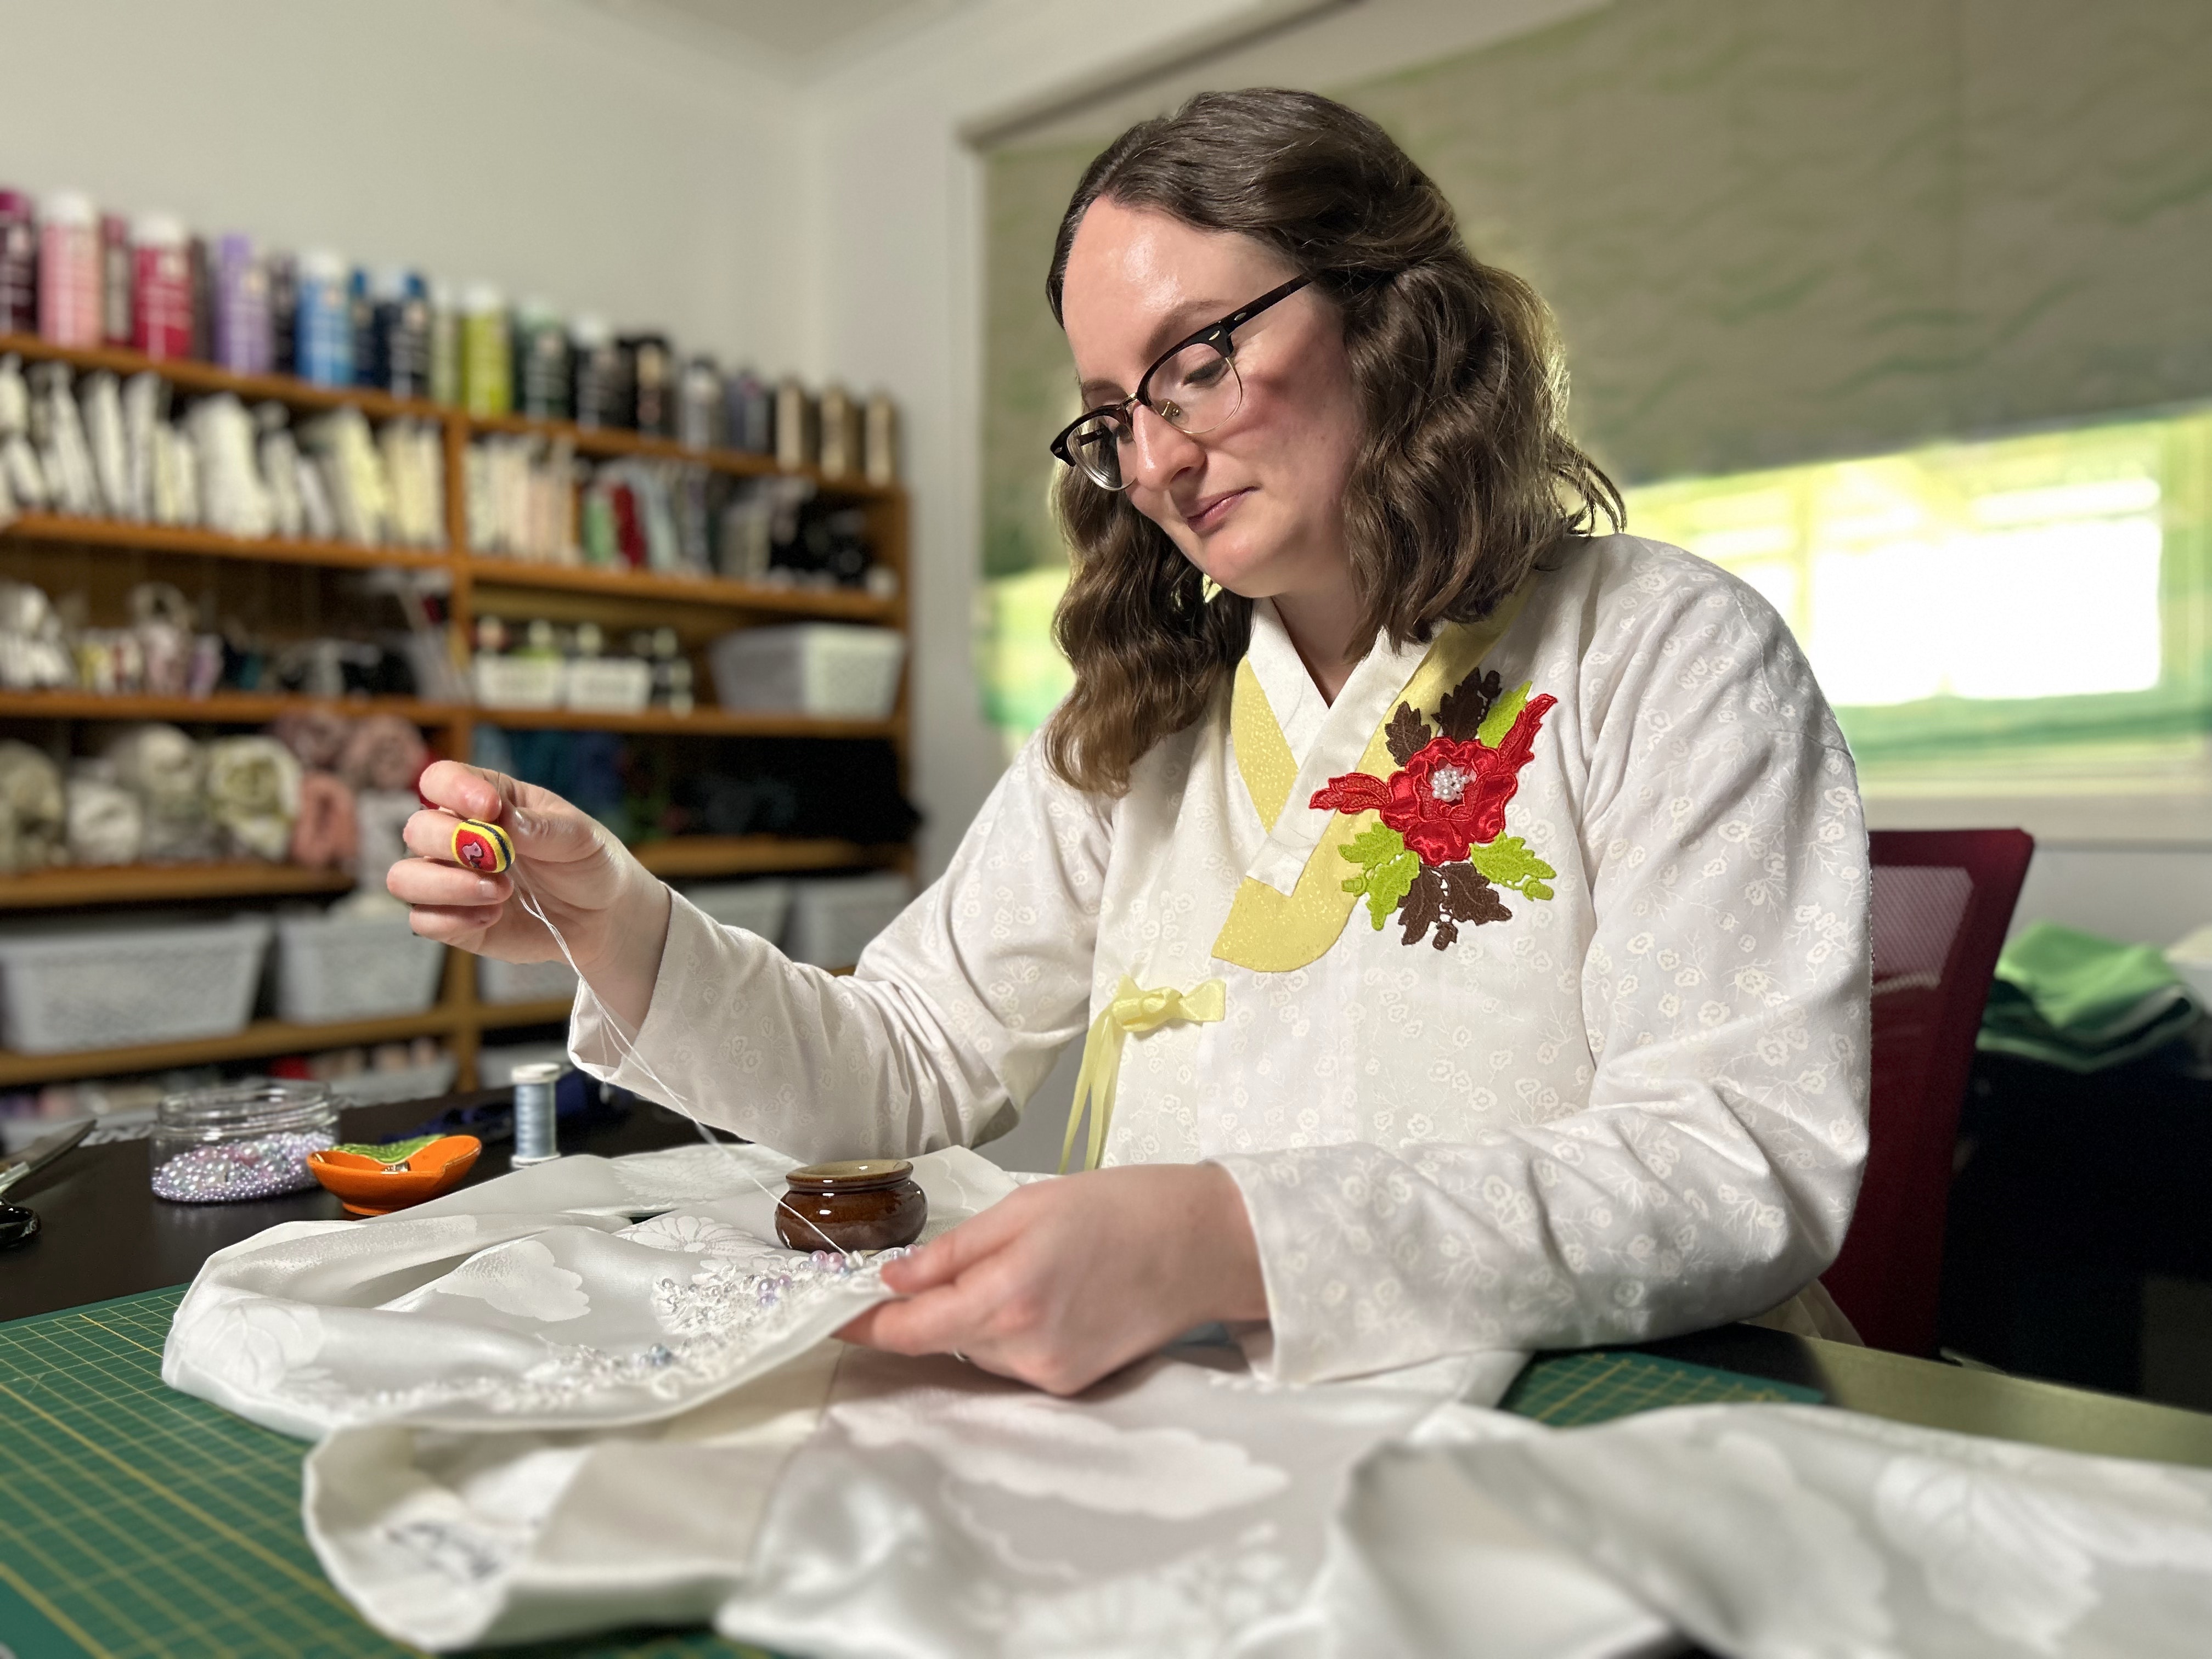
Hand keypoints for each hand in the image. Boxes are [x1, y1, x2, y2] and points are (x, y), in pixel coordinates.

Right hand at [388, 760, 671, 1029]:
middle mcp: (456, 836)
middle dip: (449, 842)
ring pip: (405, 878)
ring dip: (446, 885)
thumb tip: (497, 819)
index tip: (489, 809)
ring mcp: (450, 880)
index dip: (453, 790)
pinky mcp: (454, 922)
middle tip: (499, 860)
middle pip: (416, 829)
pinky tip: (493, 916)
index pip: (440, 779)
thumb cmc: (589, 861)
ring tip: (499, 892)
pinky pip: (423, 921)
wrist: (603, 915)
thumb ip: (538, 826)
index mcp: (484, 799)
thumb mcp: (578, 836)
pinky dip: (453, 920)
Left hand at [836, 1163, 1268, 1395]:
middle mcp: (1025, 1347)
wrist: (1203, 1243)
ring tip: (1027, 1265)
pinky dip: (1010, 1328)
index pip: (908, 1329)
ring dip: (976, 1315)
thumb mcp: (1027, 1207)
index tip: (828, 1316)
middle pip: (942, 1339)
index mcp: (1007, 1295)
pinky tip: (1049, 1292)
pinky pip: (1013, 1359)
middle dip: (933, 1305)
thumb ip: (955, 1250)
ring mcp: (1050, 1372)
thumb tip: (893, 1280)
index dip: (861, 1326)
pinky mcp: (1072, 1382)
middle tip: (956, 1258)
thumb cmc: (1120, 1207)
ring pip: (978, 1349)